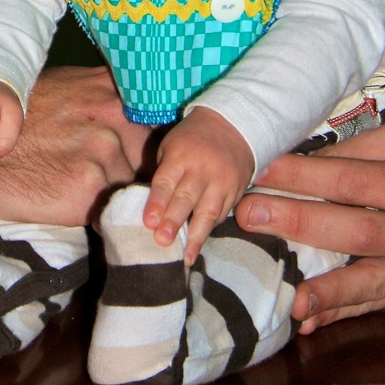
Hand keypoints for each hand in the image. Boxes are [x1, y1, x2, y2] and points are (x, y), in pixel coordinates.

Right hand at [0, 66, 155, 225]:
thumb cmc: (16, 122)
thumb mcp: (65, 90)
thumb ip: (103, 98)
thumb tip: (139, 112)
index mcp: (107, 90)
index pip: (161, 116)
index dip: (163, 140)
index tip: (166, 157)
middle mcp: (111, 115)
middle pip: (155, 154)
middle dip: (148, 173)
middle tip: (138, 190)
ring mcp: (102, 151)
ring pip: (136, 185)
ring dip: (126, 199)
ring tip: (107, 206)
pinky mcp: (87, 188)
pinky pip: (117, 212)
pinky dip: (113, 221)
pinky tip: (97, 220)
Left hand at [143, 107, 254, 264]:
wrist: (233, 126)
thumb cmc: (191, 140)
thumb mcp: (171, 146)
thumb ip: (163, 174)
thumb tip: (150, 207)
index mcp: (180, 156)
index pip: (166, 181)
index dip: (157, 202)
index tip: (148, 222)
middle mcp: (202, 170)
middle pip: (186, 198)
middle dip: (173, 221)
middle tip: (161, 242)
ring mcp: (222, 182)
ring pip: (208, 212)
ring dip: (195, 237)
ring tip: (184, 257)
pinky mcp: (235, 192)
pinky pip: (221, 215)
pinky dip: (209, 230)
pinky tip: (198, 246)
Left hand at [235, 121, 384, 332]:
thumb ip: (356, 153)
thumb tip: (297, 159)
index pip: (350, 181)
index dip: (303, 176)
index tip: (259, 171)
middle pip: (358, 230)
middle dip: (301, 222)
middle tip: (250, 214)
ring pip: (371, 278)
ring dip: (328, 288)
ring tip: (289, 295)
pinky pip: (374, 303)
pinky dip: (340, 310)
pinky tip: (307, 318)